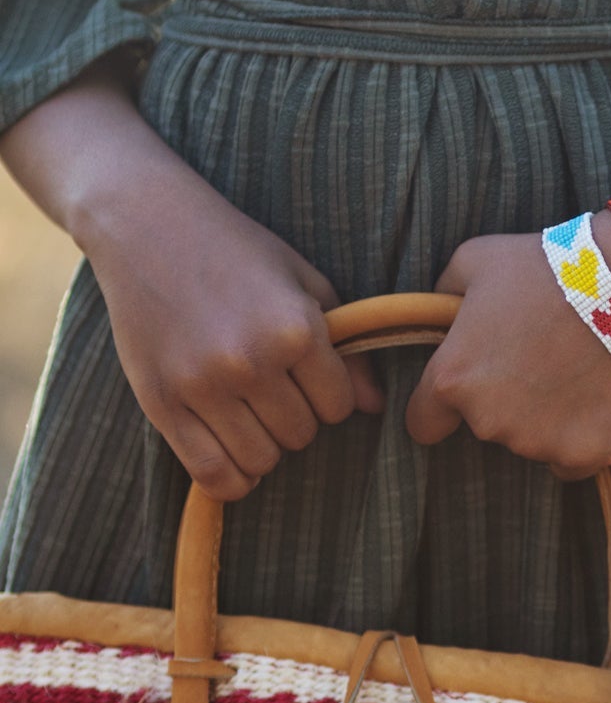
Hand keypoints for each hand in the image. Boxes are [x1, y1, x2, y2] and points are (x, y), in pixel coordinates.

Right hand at [82, 157, 384, 501]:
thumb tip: (373, 408)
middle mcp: (250, 362)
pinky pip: (212, 474)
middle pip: (301, 436)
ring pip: (261, 461)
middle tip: (272, 387)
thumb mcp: (304, 281)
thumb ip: (345, 347)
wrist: (145, 224)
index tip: (308, 377)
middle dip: (296, 418)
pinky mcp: (161, 404)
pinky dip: (231, 478)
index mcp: (294, 329)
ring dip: (263, 445)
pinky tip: (232, 455)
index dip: (329, 396)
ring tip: (249, 411)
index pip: (339, 407)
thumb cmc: (235, 249)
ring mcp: (202, 387)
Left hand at [404, 231, 610, 479]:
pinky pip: (573, 460)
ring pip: (531, 443)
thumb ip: (446, 296)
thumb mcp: (475, 261)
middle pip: (486, 426)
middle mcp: (490, 422)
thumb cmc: (545, 266)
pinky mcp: (591, 453)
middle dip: (503, 400)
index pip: (423, 423)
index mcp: (454, 380)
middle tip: (537, 359)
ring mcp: (542, 443)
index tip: (463, 391)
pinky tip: (595, 400)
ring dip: (545, 417)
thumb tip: (441, 313)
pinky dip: (582, 438)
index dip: (438, 408)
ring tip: (573, 370)